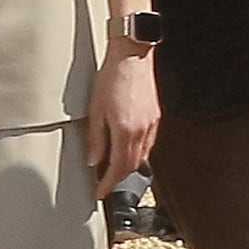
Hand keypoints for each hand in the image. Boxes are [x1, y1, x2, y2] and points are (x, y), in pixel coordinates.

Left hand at [88, 44, 159, 198]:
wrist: (132, 56)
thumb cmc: (112, 77)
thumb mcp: (96, 109)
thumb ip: (95, 138)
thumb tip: (93, 160)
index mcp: (125, 132)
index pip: (117, 169)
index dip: (107, 184)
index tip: (99, 192)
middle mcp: (141, 132)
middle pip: (131, 167)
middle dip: (117, 179)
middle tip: (104, 184)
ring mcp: (151, 125)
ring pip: (141, 157)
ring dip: (127, 167)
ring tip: (113, 170)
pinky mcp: (155, 118)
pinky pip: (148, 145)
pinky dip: (137, 154)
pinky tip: (127, 150)